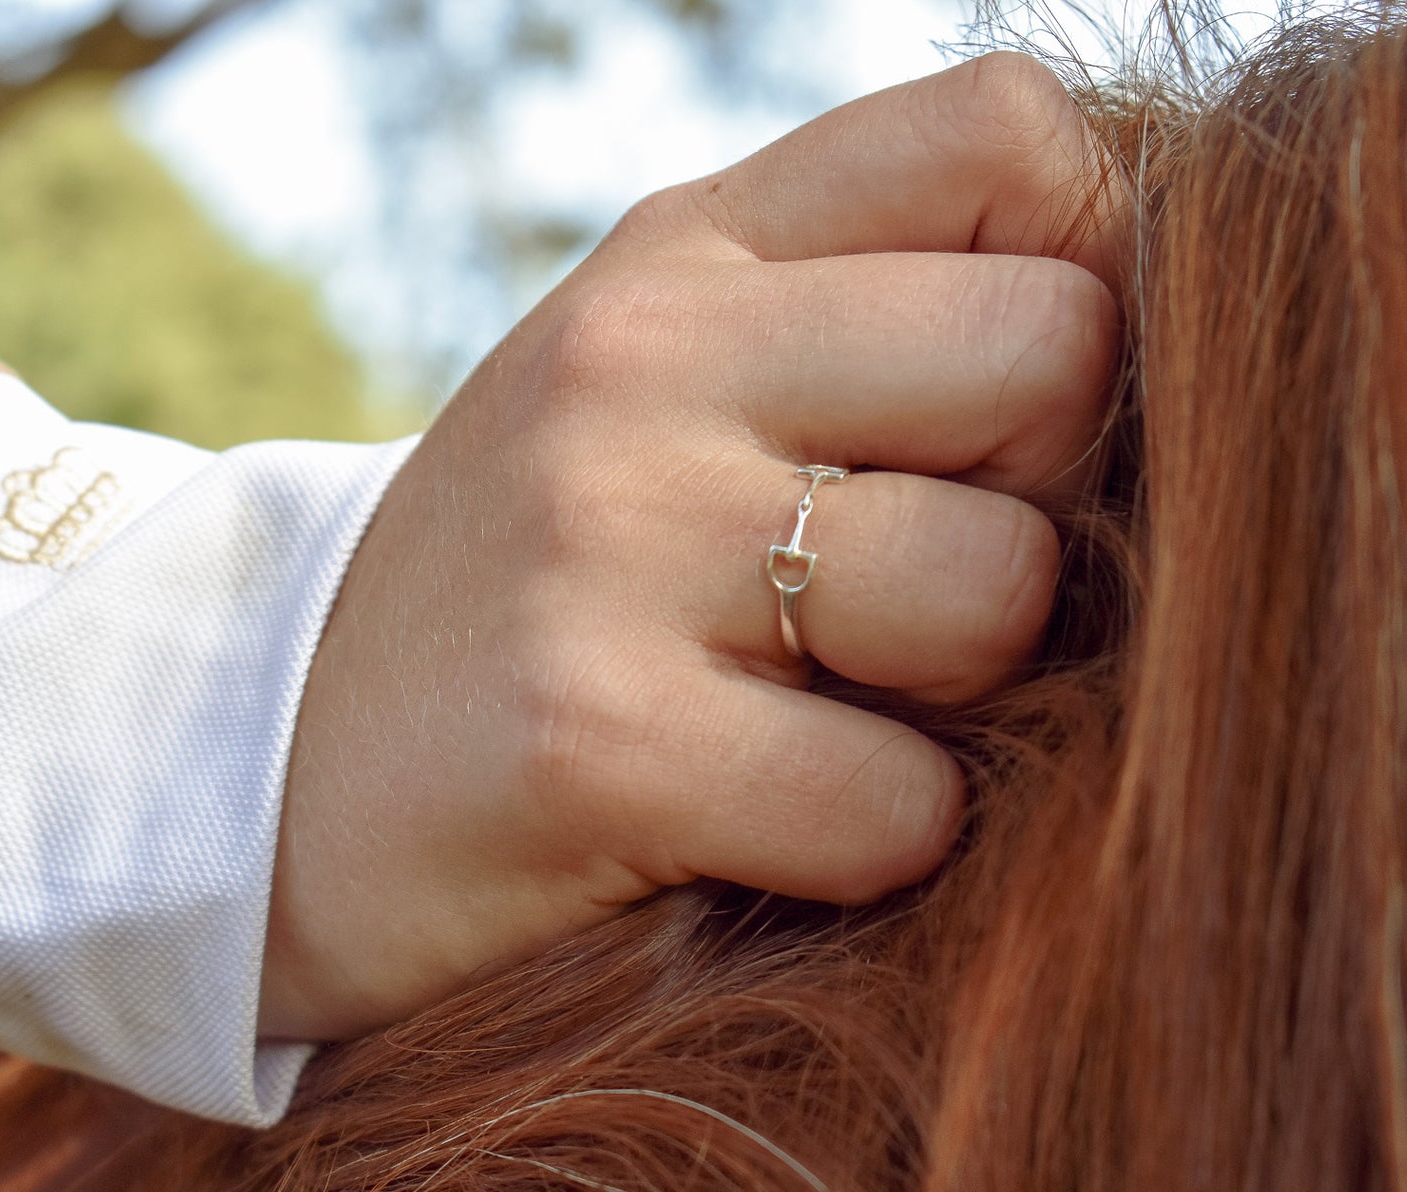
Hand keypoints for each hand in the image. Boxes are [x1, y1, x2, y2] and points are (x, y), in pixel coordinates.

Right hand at [261, 53, 1123, 1039]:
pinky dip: (876, 842)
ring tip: (831, 708)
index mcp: (689, 251)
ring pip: (999, 584)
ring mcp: (606, 537)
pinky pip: (896, 801)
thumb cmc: (536, 586)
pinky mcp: (589, 739)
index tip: (1000, 423)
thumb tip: (1147, 345)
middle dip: (1045, 501)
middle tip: (919, 589)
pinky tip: (768, 830)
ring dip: (963, 690)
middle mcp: (645, 356)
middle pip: (1056, 347)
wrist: (259, 771)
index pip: (1010, 133)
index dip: (1090, 274)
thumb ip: (869, 324)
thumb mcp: (662, 391)